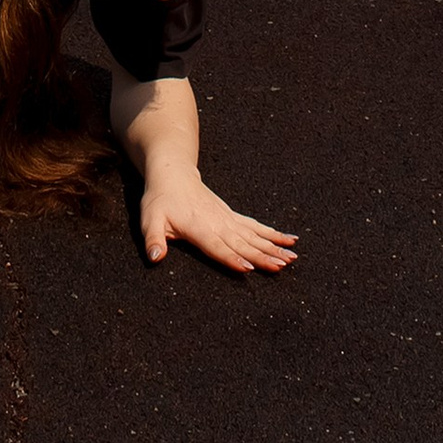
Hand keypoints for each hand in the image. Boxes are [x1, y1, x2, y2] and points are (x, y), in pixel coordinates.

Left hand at [138, 175, 297, 276]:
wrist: (173, 174)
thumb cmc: (160, 200)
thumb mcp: (150, 219)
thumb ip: (153, 239)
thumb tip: (154, 258)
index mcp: (199, 228)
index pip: (218, 246)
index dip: (232, 258)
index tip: (250, 267)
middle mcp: (218, 223)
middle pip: (243, 243)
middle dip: (264, 255)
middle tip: (283, 265)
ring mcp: (227, 219)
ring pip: (254, 235)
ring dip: (274, 246)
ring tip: (292, 256)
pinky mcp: (232, 216)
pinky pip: (255, 226)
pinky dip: (272, 233)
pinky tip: (287, 240)